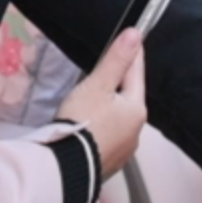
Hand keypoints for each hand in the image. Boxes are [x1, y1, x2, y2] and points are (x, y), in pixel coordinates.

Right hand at [57, 29, 148, 174]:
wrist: (65, 167)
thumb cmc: (82, 121)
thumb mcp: (98, 85)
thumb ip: (116, 60)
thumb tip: (136, 35)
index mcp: (136, 110)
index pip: (136, 74)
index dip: (132, 55)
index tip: (135, 39)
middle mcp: (136, 132)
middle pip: (128, 99)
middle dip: (120, 85)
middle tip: (108, 71)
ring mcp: (123, 151)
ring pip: (119, 121)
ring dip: (110, 110)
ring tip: (94, 102)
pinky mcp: (109, 164)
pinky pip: (108, 139)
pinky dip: (102, 129)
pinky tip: (90, 128)